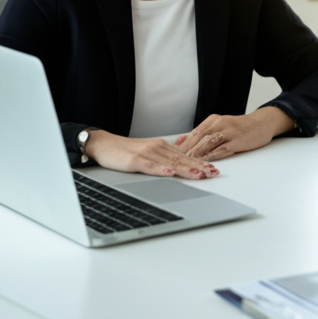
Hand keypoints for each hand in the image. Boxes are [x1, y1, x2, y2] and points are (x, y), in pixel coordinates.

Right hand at [85, 130, 218, 179]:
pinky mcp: (134, 159)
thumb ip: (163, 160)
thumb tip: (179, 168)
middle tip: (213, 173)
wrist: (103, 144)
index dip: (200, 163)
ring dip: (186, 169)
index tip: (214, 169)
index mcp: (162, 148)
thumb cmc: (125, 152)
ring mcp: (146, 153)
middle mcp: (157, 148)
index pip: (185, 157)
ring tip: (199, 174)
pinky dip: (160, 169)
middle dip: (199, 166)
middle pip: (182, 159)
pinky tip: (170, 173)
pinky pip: (149, 165)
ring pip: (170, 162)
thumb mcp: (148, 155)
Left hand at [175, 107, 294, 160]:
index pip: (193, 133)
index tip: (171, 156)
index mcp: (212, 120)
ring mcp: (229, 131)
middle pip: (198, 137)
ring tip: (187, 162)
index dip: (182, 146)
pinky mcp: (239, 140)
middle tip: (175, 161)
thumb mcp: (219, 127)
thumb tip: (179, 142)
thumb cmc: (239, 128)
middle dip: (186, 150)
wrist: (262, 122)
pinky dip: (214, 155)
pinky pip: (224, 148)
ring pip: (209, 142)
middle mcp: (219, 123)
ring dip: (197, 153)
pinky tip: (207, 162)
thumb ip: (200, 134)